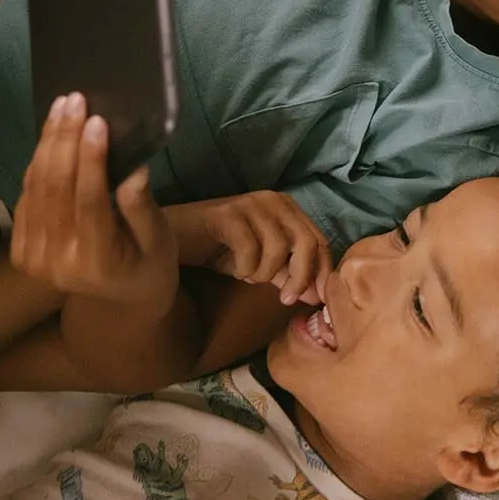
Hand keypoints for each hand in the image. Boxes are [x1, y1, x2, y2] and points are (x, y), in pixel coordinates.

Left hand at [9, 94, 176, 313]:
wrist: (117, 300)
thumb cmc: (147, 263)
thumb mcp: (159, 240)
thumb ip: (143, 209)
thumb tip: (134, 170)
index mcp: (97, 262)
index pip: (89, 201)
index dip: (91, 158)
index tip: (97, 120)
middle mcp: (58, 262)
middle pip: (56, 189)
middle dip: (63, 140)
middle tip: (74, 101)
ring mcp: (34, 258)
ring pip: (36, 187)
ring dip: (47, 143)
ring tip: (61, 108)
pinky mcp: (20, 250)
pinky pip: (27, 196)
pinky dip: (38, 162)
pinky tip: (51, 135)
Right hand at [167, 192, 331, 305]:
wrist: (176, 238)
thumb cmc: (219, 250)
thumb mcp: (260, 265)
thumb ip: (288, 276)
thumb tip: (316, 296)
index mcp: (287, 208)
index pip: (319, 239)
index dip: (322, 271)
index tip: (316, 299)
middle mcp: (273, 200)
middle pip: (307, 242)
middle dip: (300, 276)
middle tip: (284, 299)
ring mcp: (251, 203)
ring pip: (279, 248)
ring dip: (265, 273)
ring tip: (247, 276)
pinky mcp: (228, 213)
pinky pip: (251, 250)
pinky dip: (245, 268)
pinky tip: (234, 270)